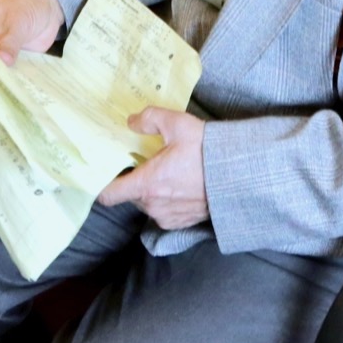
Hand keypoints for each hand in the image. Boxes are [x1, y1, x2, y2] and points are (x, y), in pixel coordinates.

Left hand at [97, 108, 209, 228]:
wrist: (239, 175)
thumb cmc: (207, 150)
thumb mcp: (177, 124)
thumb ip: (149, 119)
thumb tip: (131, 122)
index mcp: (147, 184)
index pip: (108, 195)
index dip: (102, 184)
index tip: (106, 173)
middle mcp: (153, 205)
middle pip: (129, 195)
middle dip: (135, 180)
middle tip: (149, 162)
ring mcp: (167, 217)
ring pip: (147, 203)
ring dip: (152, 191)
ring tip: (170, 173)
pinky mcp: (181, 223)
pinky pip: (163, 212)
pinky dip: (167, 201)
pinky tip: (181, 185)